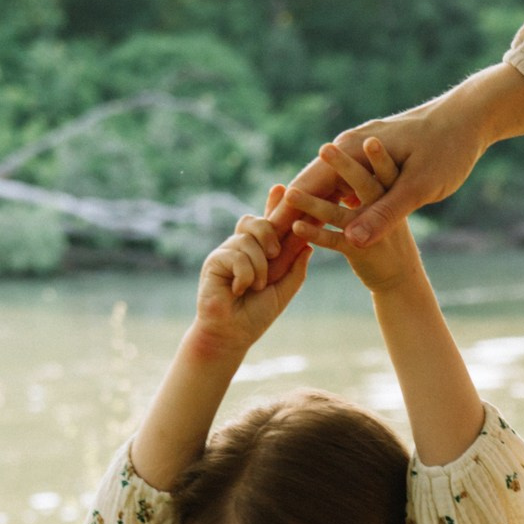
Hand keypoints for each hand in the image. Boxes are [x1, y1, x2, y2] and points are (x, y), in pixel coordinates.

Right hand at [195, 184, 311, 349]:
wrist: (232, 335)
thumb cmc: (256, 316)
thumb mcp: (284, 290)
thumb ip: (296, 267)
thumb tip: (309, 243)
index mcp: (260, 252)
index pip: (268, 222)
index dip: (274, 204)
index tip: (282, 188)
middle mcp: (242, 248)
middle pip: (255, 221)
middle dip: (269, 233)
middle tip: (274, 254)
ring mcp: (227, 252)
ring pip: (248, 240)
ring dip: (259, 266)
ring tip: (255, 287)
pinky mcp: (214, 260)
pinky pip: (236, 254)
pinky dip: (245, 274)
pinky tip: (240, 290)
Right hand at [273, 64, 523, 248]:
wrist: (470, 117)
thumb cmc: (448, 147)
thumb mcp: (419, 186)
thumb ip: (384, 213)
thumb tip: (353, 239)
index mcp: (353, 149)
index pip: (306, 184)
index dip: (285, 212)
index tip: (266, 239)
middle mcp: (349, 147)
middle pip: (307, 185)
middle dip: (286, 213)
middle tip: (264, 246)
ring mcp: (359, 152)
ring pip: (323, 186)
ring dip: (304, 209)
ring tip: (282, 239)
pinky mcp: (372, 160)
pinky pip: (341, 185)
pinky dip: (327, 203)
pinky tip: (318, 222)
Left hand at [283, 138, 416, 291]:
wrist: (402, 279)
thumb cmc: (390, 236)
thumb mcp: (388, 207)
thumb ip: (371, 187)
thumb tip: (350, 164)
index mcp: (393, 196)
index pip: (386, 171)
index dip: (378, 156)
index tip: (369, 138)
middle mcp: (386, 212)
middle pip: (364, 185)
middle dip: (344, 166)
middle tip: (325, 148)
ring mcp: (373, 233)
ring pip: (340, 215)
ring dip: (313, 204)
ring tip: (290, 194)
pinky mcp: (360, 253)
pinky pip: (335, 241)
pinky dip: (316, 234)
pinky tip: (297, 227)